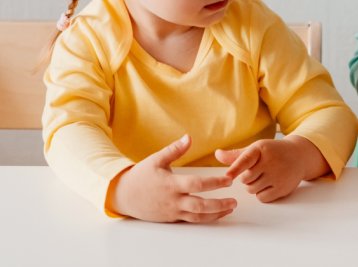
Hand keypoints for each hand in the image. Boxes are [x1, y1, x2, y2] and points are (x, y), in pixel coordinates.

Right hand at [111, 134, 236, 222]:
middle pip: (199, 206)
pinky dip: (205, 218)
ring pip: (197, 216)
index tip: (228, 179)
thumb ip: (174, 150)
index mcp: (171, 184)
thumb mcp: (156, 159)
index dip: (213, 183)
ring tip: (230, 208)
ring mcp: (173, 212)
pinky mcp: (171, 218)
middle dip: (219, 204)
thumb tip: (189, 137)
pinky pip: (191, 220)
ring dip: (215, 214)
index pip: (196, 185)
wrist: (124, 196)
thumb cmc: (140, 176)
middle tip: (234, 201)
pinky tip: (216, 214)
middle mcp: (173, 200)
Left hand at [215, 135, 324, 202]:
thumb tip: (217, 154)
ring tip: (262, 177)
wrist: (299, 156)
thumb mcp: (256, 149)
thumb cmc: (273, 152)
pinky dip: (261, 194)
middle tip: (256, 171)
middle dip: (246, 178)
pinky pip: (261, 197)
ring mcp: (277, 176)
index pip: (245, 160)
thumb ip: (236, 155)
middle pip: (244, 179)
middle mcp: (269, 161)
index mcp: (260, 149)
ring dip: (252, 186)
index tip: (227, 177)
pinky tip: (268, 185)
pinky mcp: (282, 188)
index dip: (235, 169)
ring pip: (251, 189)